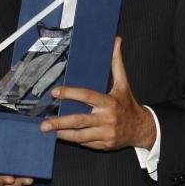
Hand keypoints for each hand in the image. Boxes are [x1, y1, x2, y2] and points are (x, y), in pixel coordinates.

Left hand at [40, 37, 155, 150]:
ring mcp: (104, 134)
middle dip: (59, 122)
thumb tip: (116, 40)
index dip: (70, 93)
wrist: (141, 129)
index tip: (55, 92)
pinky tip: (60, 135)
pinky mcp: (103, 145)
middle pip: (79, 120)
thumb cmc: (128, 104)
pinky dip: (72, 139)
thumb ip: (116, 63)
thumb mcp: (123, 84)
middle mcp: (106, 119)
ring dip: (61, 134)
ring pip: (79, 136)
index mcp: (110, 102)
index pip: (87, 96)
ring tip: (47, 130)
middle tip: (43, 123)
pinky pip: (84, 143)